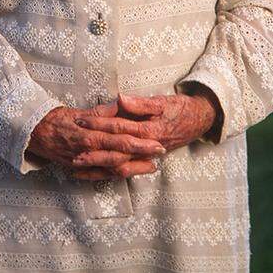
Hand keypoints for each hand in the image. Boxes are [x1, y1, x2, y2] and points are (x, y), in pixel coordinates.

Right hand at [27, 102, 165, 180]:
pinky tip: (129, 173)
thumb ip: (101, 111)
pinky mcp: (79, 169)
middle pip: (120, 151)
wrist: (31, 134)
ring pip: (113, 166)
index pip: (118, 132)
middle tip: (160, 151)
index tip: (154, 136)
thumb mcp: (77, 111)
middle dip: (142, 152)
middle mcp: (88, 147)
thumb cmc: (54, 119)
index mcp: (88, 130)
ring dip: (134, 166)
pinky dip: (116, 175)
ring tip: (151, 165)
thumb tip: (121, 103)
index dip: (138, 135)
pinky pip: (100, 175)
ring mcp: (84, 161)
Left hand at [72, 91, 219, 159]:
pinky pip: (126, 170)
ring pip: (120, 167)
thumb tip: (121, 98)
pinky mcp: (146, 160)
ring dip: (98, 168)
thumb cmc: (179, 108)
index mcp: (149, 131)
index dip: (98, 124)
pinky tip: (93, 174)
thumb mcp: (162, 102)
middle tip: (73, 154)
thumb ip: (140, 103)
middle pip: (117, 154)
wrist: (198, 121)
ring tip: (77, 168)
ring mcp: (147, 157)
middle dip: (94, 154)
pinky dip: (108, 173)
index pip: (119, 128)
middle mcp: (147, 148)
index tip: (80, 121)